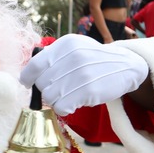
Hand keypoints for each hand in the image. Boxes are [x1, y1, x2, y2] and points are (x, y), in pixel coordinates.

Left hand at [20, 34, 148, 115]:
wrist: (126, 64)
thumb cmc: (93, 59)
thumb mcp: (74, 48)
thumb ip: (52, 57)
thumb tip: (27, 76)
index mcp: (66, 44)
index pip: (34, 65)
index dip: (28, 78)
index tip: (29, 83)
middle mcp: (73, 56)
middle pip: (41, 84)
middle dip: (47, 90)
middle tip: (59, 89)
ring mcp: (82, 73)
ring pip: (50, 97)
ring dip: (56, 101)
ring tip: (68, 95)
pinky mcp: (90, 90)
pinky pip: (62, 107)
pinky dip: (64, 108)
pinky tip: (74, 102)